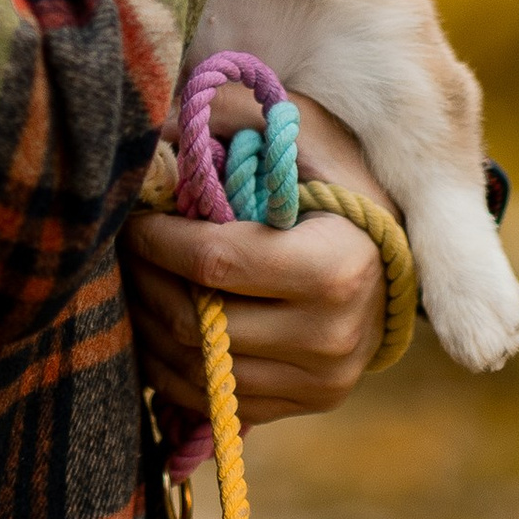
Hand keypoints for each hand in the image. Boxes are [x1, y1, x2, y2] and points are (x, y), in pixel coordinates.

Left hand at [124, 90, 392, 429]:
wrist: (394, 251)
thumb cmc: (339, 180)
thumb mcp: (297, 131)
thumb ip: (227, 116)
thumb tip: (153, 133)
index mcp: (336, 267)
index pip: (213, 263)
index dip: (155, 240)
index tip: (132, 216)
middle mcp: (333, 337)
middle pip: (197, 324)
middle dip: (143, 282)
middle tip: (124, 249)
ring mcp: (323, 380)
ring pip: (196, 371)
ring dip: (149, 327)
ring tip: (138, 283)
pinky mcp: (309, 402)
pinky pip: (215, 402)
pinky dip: (173, 367)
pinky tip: (163, 323)